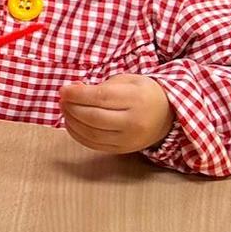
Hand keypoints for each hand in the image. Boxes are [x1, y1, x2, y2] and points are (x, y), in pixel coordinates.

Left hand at [59, 74, 175, 154]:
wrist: (167, 115)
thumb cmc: (143, 94)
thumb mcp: (127, 81)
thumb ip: (101, 85)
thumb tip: (73, 91)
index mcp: (137, 99)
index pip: (101, 97)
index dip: (77, 94)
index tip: (63, 91)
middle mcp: (134, 121)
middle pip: (94, 117)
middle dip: (72, 108)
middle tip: (63, 100)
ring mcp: (129, 139)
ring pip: (92, 134)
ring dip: (72, 122)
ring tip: (65, 110)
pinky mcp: (123, 150)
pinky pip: (94, 145)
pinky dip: (78, 135)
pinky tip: (71, 124)